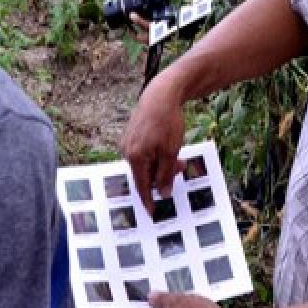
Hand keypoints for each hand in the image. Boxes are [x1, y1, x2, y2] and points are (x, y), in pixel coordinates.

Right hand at [121, 72, 185, 214]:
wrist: (161, 94)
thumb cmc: (167, 122)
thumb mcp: (171, 151)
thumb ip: (165, 174)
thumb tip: (162, 194)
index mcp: (135, 157)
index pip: (141, 185)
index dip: (148, 200)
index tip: (152, 213)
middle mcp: (127, 151)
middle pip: (145, 173)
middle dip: (163, 174)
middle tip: (181, 167)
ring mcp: (127, 142)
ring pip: (146, 162)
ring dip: (161, 163)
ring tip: (177, 153)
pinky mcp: (131, 134)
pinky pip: (144, 152)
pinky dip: (156, 153)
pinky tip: (167, 145)